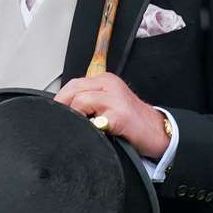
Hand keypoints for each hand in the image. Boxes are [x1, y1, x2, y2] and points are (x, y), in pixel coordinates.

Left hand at [53, 73, 168, 159]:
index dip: (60, 99)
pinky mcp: (119, 115)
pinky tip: (94, 132)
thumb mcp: (110, 102)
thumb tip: (63, 108)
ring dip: (75, 116)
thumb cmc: (131, 120)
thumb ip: (90, 99)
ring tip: (81, 126)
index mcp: (105, 80)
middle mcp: (110, 85)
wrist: (157, 131)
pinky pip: (93, 120)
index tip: (55, 111)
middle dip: (62, 106)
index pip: (73, 84)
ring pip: (80, 101)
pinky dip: (89, 128)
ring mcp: (115, 99)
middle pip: (73, 89)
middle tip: (61, 120)